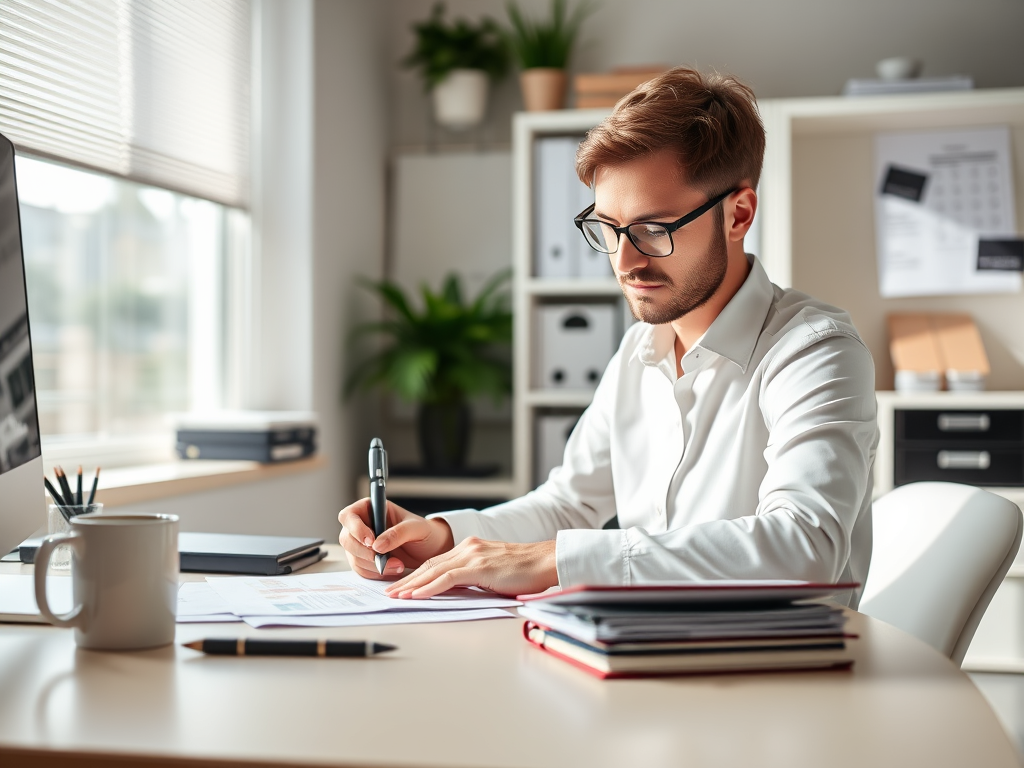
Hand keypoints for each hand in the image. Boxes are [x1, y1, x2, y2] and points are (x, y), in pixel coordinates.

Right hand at [338, 499, 453, 579]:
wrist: (431, 550)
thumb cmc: (425, 532)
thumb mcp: (417, 528)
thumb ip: (398, 533)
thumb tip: (377, 545)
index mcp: (372, 509)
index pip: (349, 515)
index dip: (355, 528)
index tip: (371, 541)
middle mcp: (363, 525)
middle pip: (346, 539)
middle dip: (364, 552)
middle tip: (382, 559)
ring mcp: (362, 544)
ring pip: (353, 556)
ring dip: (373, 565)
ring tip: (397, 565)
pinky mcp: (366, 560)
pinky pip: (361, 569)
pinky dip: (375, 573)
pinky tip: (393, 570)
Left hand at [384, 537, 557, 598]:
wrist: (547, 561)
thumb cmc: (527, 571)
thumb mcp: (495, 572)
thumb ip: (476, 577)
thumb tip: (459, 592)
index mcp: (472, 548)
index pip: (437, 563)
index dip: (418, 575)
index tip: (403, 586)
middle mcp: (469, 547)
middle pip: (430, 565)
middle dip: (408, 580)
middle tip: (390, 592)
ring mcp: (473, 555)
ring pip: (434, 570)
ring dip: (412, 585)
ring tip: (396, 596)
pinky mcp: (479, 567)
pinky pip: (447, 578)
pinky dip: (429, 587)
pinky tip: (416, 595)